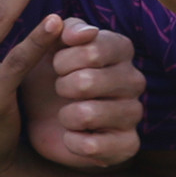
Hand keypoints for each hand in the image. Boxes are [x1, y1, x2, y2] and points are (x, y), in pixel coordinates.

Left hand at [24, 18, 144, 169]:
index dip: (64, 60)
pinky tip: (72, 136)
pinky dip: (72, 142)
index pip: (93, 49)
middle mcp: (134, 80)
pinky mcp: (128, 145)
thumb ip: (67, 29)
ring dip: (66, 116)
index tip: (56, 65)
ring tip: (66, 115)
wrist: (41, 116)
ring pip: (89, 114)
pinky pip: (93, 146)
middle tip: (61, 91)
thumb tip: (85, 32)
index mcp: (121, 49)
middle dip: (62, 87)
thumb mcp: (50, 45)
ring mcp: (133, 113)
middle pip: (88, 82)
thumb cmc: (49, 74)